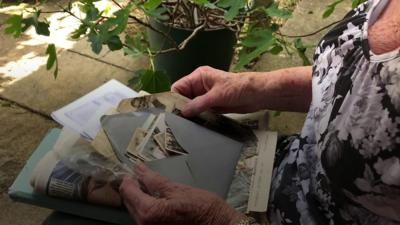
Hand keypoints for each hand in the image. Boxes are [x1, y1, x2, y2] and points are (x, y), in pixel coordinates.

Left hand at [119, 164, 244, 224]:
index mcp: (149, 212)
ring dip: (139, 198)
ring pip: (136, 211)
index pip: (128, 191)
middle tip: (141, 176)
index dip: (129, 178)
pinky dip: (146, 207)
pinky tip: (156, 200)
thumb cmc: (203, 208)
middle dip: (132, 188)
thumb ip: (154, 180)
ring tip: (150, 186)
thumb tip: (139, 170)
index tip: (133, 171)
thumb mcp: (178, 189)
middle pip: (129, 203)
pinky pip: (145, 219)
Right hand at [171, 66, 262, 116]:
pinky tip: (194, 125)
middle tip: (176, 122)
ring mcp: (206, 96)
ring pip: (191, 106)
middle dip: (180, 108)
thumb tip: (183, 113)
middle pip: (183, 98)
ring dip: (189, 114)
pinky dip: (197, 117)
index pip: (178, 87)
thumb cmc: (238, 88)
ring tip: (183, 126)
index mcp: (199, 77)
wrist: (258, 94)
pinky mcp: (213, 105)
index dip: (173, 99)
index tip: (170, 112)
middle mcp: (200, 85)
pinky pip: (200, 111)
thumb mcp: (216, 96)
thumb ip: (199, 104)